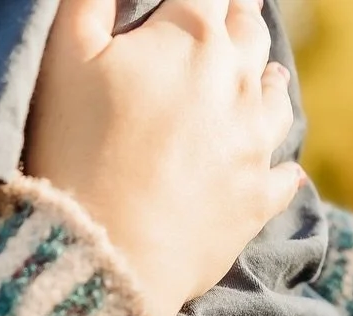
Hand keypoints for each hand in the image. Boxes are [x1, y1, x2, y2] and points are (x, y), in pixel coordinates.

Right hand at [26, 0, 302, 315]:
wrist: (110, 253)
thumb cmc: (78, 150)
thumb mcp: (66, 56)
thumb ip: (90, 1)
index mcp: (194, 37)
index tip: (197, 0)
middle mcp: (238, 82)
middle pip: (251, 34)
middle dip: (240, 20)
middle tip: (236, 16)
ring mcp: (255, 144)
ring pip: (277, 98)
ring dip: (269, 82)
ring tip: (267, 77)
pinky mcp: (258, 201)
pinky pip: (286, 175)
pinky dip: (284, 166)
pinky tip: (286, 167)